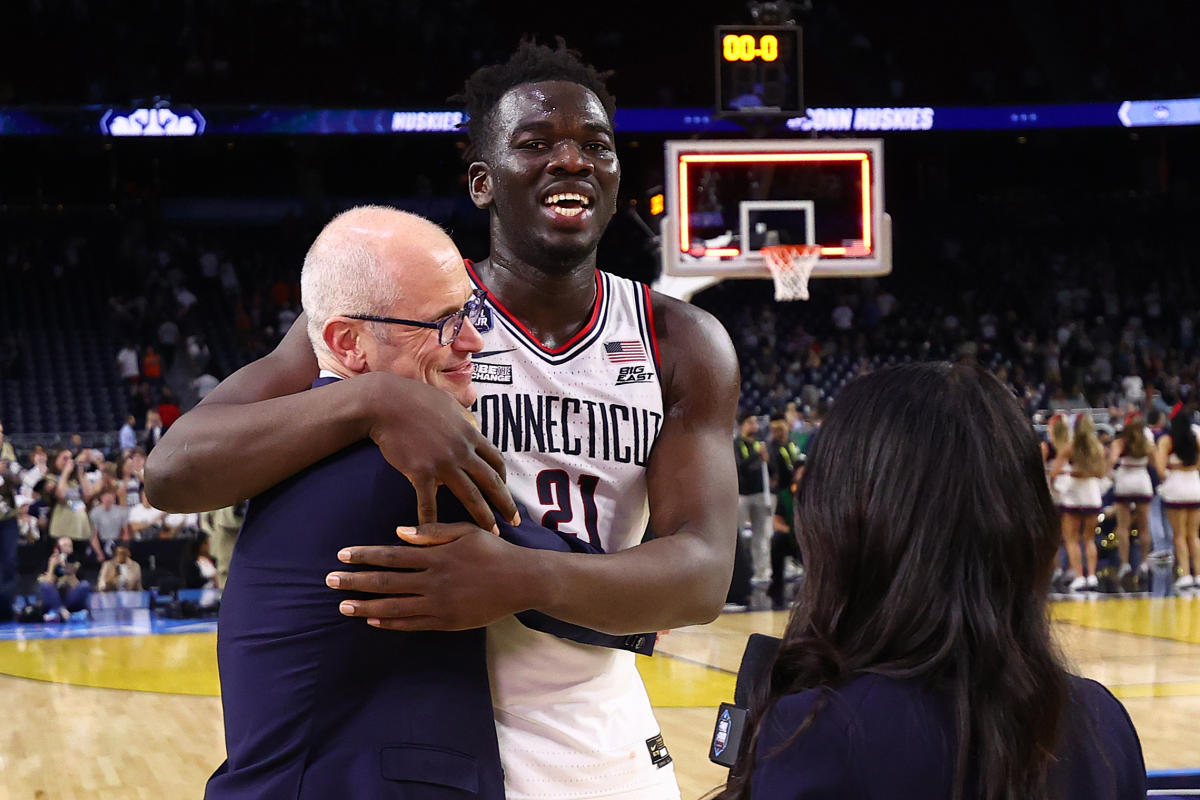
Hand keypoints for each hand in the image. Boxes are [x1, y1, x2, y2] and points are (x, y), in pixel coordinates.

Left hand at [325, 522, 537, 630]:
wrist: (522, 580)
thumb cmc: (494, 551)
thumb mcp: (465, 532)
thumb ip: (432, 532)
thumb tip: (398, 532)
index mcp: (436, 556)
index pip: (392, 556)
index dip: (365, 556)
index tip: (342, 556)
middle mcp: (434, 581)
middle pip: (386, 582)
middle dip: (355, 582)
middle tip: (329, 582)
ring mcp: (439, 604)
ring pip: (394, 606)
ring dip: (366, 606)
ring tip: (343, 606)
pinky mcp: (447, 621)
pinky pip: (413, 623)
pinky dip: (391, 622)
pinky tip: (373, 620)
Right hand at [366, 375, 518, 530]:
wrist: (386, 403)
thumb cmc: (415, 399)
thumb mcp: (449, 403)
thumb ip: (464, 418)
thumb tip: (474, 427)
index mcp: (470, 433)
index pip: (496, 460)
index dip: (504, 478)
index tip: (505, 490)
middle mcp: (462, 450)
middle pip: (491, 482)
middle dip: (505, 504)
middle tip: (515, 521)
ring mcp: (443, 463)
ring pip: (470, 495)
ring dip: (483, 516)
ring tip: (491, 532)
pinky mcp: (420, 472)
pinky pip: (429, 503)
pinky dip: (431, 521)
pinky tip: (434, 534)